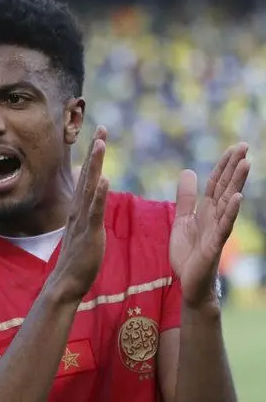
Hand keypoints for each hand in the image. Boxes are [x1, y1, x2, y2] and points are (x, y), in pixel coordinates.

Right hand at [49, 127, 109, 300]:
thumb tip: (90, 196)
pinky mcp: (89, 233)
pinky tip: (104, 179)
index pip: (88, 177)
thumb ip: (86, 211)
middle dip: (95, 152)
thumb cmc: (78, 259)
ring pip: (90, 187)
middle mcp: (79, 209)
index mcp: (80, 209)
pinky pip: (95, 211)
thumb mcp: (83, 230)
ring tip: (101, 144)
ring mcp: (83, 220)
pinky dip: (99, 195)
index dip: (94, 156)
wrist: (66, 282)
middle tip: (102, 129)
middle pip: (88, 175)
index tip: (100, 135)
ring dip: (95, 165)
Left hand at [170, 143, 249, 309]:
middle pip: (225, 188)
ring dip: (236, 183)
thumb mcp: (182, 219)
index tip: (235, 147)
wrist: (190, 282)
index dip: (223, 165)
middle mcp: (215, 217)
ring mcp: (217, 230)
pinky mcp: (215, 245)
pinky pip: (224, 225)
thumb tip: (188, 171)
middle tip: (245, 146)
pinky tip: (237, 198)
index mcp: (207, 211)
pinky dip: (231, 211)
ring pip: (228, 202)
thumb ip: (186, 198)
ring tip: (246, 164)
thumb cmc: (189, 253)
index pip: (216, 183)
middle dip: (234, 167)